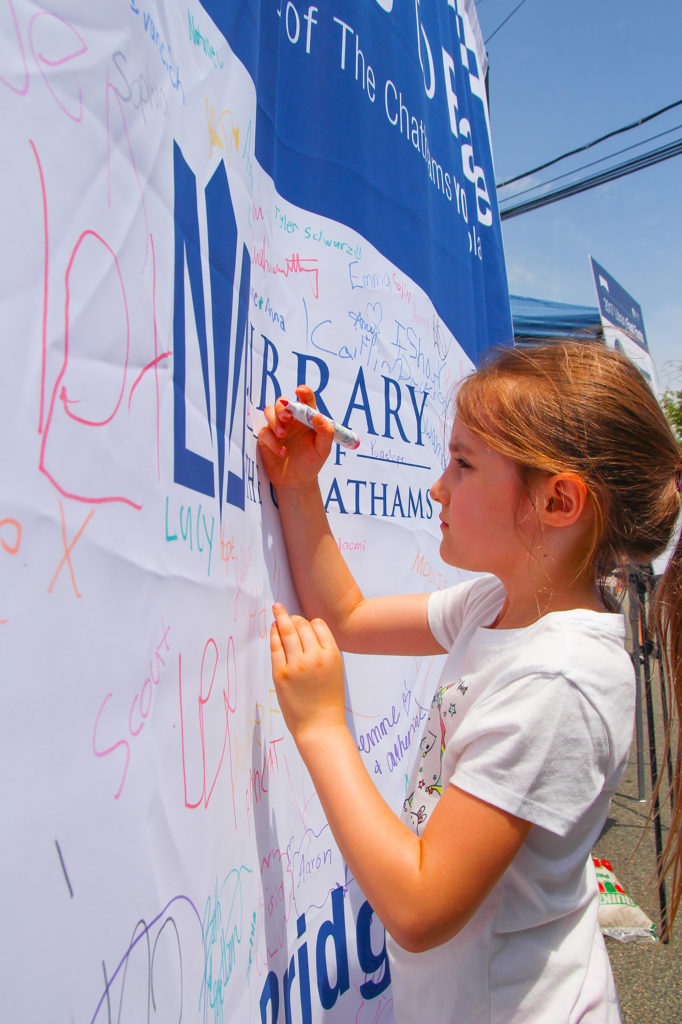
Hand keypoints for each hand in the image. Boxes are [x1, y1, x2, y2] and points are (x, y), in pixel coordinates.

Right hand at [257, 385, 333, 489]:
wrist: (297, 481)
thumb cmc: (311, 462)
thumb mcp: (323, 449)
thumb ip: (326, 432)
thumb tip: (319, 417)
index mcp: (306, 418)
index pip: (305, 399)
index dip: (303, 391)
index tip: (300, 391)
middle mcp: (291, 420)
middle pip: (282, 402)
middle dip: (282, 406)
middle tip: (286, 417)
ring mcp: (277, 427)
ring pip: (269, 411)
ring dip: (274, 420)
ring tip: (283, 435)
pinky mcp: (266, 438)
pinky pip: (264, 432)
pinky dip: (272, 441)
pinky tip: (282, 452)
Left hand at [270, 603, 345, 743]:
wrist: (320, 726)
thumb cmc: (328, 700)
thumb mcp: (335, 670)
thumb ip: (323, 651)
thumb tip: (306, 631)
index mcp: (332, 654)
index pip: (318, 625)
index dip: (309, 622)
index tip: (303, 622)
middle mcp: (314, 656)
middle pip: (301, 625)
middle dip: (293, 618)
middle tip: (286, 614)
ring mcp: (296, 665)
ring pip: (287, 631)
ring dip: (281, 618)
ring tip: (277, 610)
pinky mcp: (281, 673)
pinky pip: (275, 647)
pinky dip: (273, 634)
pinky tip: (272, 628)